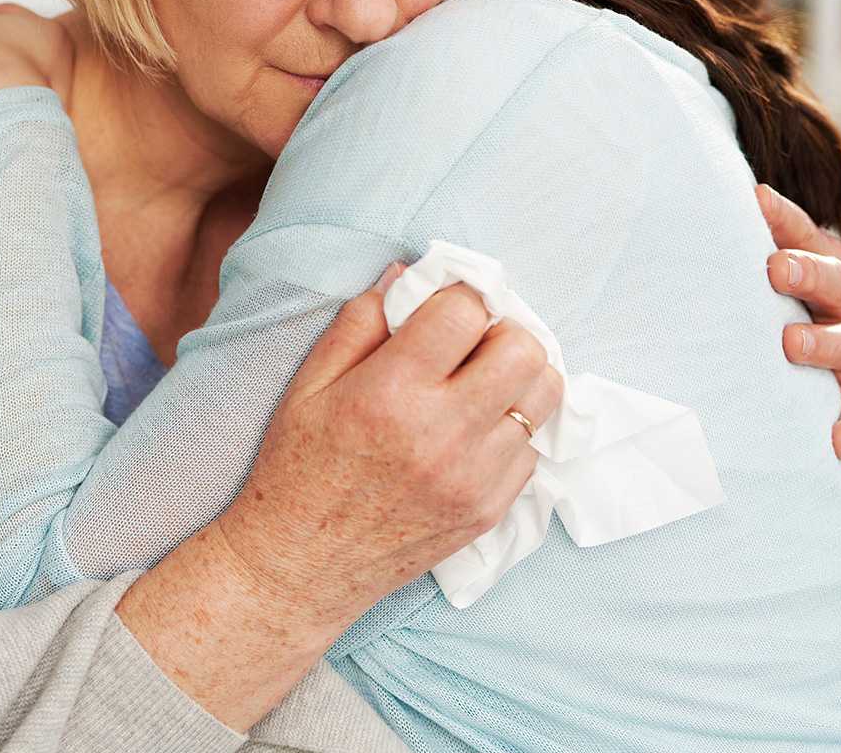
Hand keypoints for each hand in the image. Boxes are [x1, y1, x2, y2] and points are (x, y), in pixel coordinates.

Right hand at [209, 266, 562, 630]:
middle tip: (472, 342)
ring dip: (516, 378)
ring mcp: (474, 476)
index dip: (459, 295)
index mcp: (391, 391)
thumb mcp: (309, 385)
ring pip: (543, 397)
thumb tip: (407, 275)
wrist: (301, 566)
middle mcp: (442, 433)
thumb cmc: (297, 468)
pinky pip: (532, 448)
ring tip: (481, 383)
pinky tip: (472, 432)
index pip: (465, 311)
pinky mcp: (489, 509)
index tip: (447, 304)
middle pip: (524, 349)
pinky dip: (510, 429)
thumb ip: (361, 323)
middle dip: (501, 331)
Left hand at [757, 185, 840, 459]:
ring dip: (821, 343)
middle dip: (805, 274)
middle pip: (832, 282)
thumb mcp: (795, 268)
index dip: (781, 216)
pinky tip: (837, 441)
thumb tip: (690, 202)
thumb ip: (758, 242)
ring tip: (793, 345)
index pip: (804, 234)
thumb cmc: (813, 303)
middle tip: (776, 268)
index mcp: (826, 267)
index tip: (756, 198)